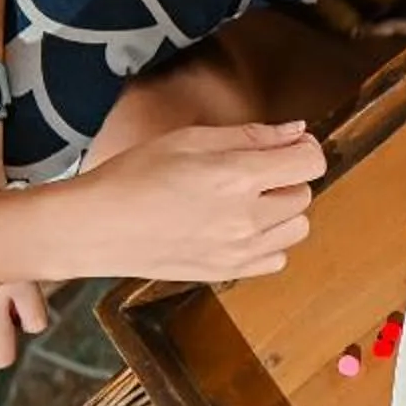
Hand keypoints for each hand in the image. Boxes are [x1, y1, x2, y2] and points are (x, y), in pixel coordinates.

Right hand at [52, 121, 326, 281]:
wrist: (96, 228)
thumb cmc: (133, 176)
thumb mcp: (190, 139)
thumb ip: (251, 136)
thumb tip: (296, 132)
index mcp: (237, 177)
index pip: (309, 162)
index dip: (303, 148)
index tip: (288, 146)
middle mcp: (247, 218)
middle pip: (304, 194)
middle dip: (286, 178)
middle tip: (251, 171)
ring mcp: (240, 251)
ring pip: (297, 228)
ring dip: (281, 211)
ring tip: (244, 201)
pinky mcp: (229, 273)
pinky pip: (276, 258)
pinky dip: (268, 243)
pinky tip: (237, 228)